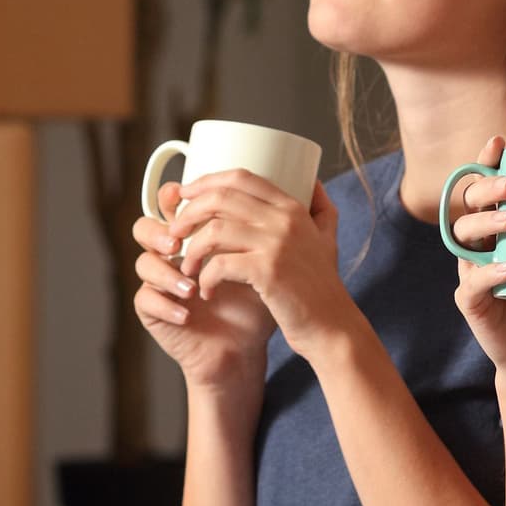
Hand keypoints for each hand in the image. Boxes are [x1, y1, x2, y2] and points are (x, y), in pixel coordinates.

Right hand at [132, 182, 274, 390]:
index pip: (175, 204)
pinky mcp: (154, 311)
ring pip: (144, 262)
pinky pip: (146, 300)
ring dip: (164, 270)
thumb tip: (315, 182)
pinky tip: (186, 312)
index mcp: (196, 234)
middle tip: (179, 241)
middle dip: (163, 230)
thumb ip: (288, 223)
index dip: (176, 195)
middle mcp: (173, 254)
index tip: (187, 193)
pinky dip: (165, 304)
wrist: (247, 348)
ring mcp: (160, 282)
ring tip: (190, 285)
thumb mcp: (276, 260)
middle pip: (148, 226)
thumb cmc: (260, 303)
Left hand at [167, 170, 352, 361]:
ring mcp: (277, 244)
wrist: (331, 327)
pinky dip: (205, 278)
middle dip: (189, 212)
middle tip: (174, 232)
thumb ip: (321, 209)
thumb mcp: (327, 239)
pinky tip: (206, 291)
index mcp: (292, 208)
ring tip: (186, 268)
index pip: (241, 177)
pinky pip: (219, 264)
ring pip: (214, 230)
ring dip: (191, 250)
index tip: (184, 194)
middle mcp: (285, 220)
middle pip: (221, 198)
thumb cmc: (321, 287)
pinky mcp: (267, 271)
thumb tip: (313, 181)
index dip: (206, 181)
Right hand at [449, 135, 505, 379]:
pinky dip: (490, 272)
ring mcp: (473, 269)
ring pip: (463, 234)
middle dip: (488, 185)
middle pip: (470, 200)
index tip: (505, 141)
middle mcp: (484, 240)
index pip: (493, 182)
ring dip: (487, 223)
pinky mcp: (471, 302)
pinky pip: (471, 281)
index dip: (493, 160)